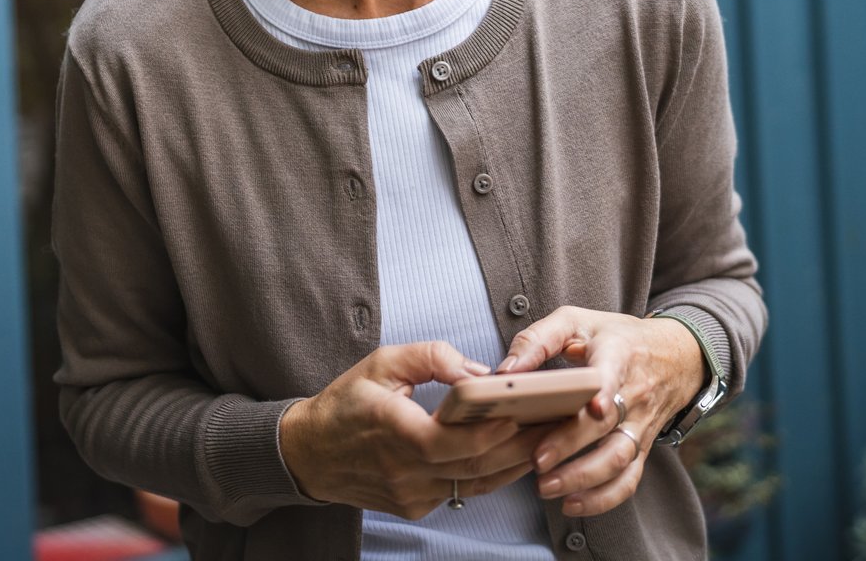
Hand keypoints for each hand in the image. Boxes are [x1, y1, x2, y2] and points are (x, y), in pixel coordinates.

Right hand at [279, 341, 544, 519]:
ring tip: (547, 439)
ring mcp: (409, 494)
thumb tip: (478, 371)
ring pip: (474, 483)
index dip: (492, 432)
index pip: (452, 442)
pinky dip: (489, 474)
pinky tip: (513, 456)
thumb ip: (430, 358)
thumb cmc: (346, 402)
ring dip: (512, 463)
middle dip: (520, 446)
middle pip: (474, 466)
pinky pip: (461, 492)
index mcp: (393, 432)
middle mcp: (403, 471)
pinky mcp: (413, 505)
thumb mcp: (381, 363)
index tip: (525, 413)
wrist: (309, 453)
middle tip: (556, 424)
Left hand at [497, 307, 705, 517]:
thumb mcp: (576, 320)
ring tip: (546, 488)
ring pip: (619, 458)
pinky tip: (571, 504)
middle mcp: (634, 393)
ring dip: (583, 478)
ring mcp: (640, 424)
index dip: (604, 392)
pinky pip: (629, 479)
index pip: (612, 375)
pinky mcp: (641, 447)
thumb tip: (504, 373)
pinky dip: (602, 499)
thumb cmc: (614, 336)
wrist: (675, 356)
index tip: (592, 408)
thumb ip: (537, 340)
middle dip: (571, 445)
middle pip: (606, 425)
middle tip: (537, 461)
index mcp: (617, 355)